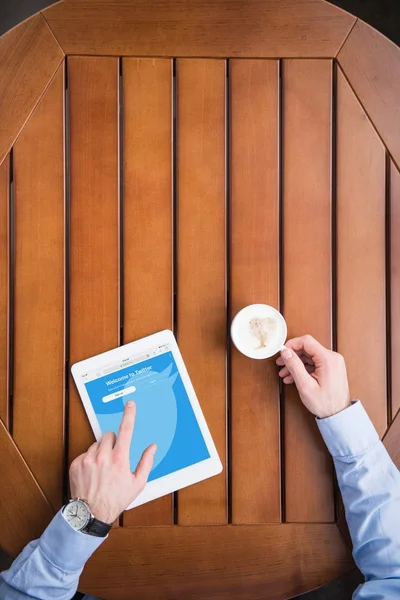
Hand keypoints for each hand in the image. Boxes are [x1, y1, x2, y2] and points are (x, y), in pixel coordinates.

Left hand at [69, 401, 156, 522]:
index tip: (130, 404)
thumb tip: (152, 447)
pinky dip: (89, 459)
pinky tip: (92, 472)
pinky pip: (85, 452)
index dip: (129, 415)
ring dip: (101, 451)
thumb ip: (146, 462)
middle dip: (113, 442)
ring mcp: (88, 459)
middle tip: (114, 457)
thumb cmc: (116, 499)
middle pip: (109, 435)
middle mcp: (103, 456)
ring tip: (102, 468)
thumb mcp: (137, 484)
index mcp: (120, 459)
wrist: (90, 514)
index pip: (126, 430)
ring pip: (96, 443)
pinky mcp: (76, 463)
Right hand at [276, 335, 350, 418]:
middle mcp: (332, 358)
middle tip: (280, 364)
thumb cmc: (325, 404)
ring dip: (296, 363)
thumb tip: (285, 352)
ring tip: (284, 373)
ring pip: (309, 356)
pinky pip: (314, 363)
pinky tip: (293, 377)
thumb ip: (294, 366)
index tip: (282, 352)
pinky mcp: (331, 368)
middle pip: (307, 348)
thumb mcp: (305, 385)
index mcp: (328, 359)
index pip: (306, 341)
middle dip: (292, 356)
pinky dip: (303, 368)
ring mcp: (333, 363)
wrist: (339, 415)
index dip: (291, 344)